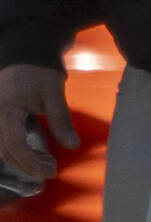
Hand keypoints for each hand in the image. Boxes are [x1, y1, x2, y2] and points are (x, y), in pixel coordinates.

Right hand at [0, 64, 78, 178]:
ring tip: (45, 160)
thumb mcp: (53, 93)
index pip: (15, 146)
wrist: (24, 50)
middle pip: (6, 152)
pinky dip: (16, 151)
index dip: (32, 163)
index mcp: (6, 110)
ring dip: (22, 160)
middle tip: (51, 167)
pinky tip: (33, 153)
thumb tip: (73, 145)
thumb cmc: (38, 69)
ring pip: (2, 148)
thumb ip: (61, 120)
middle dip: (29, 165)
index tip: (50, 171)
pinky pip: (2, 140)